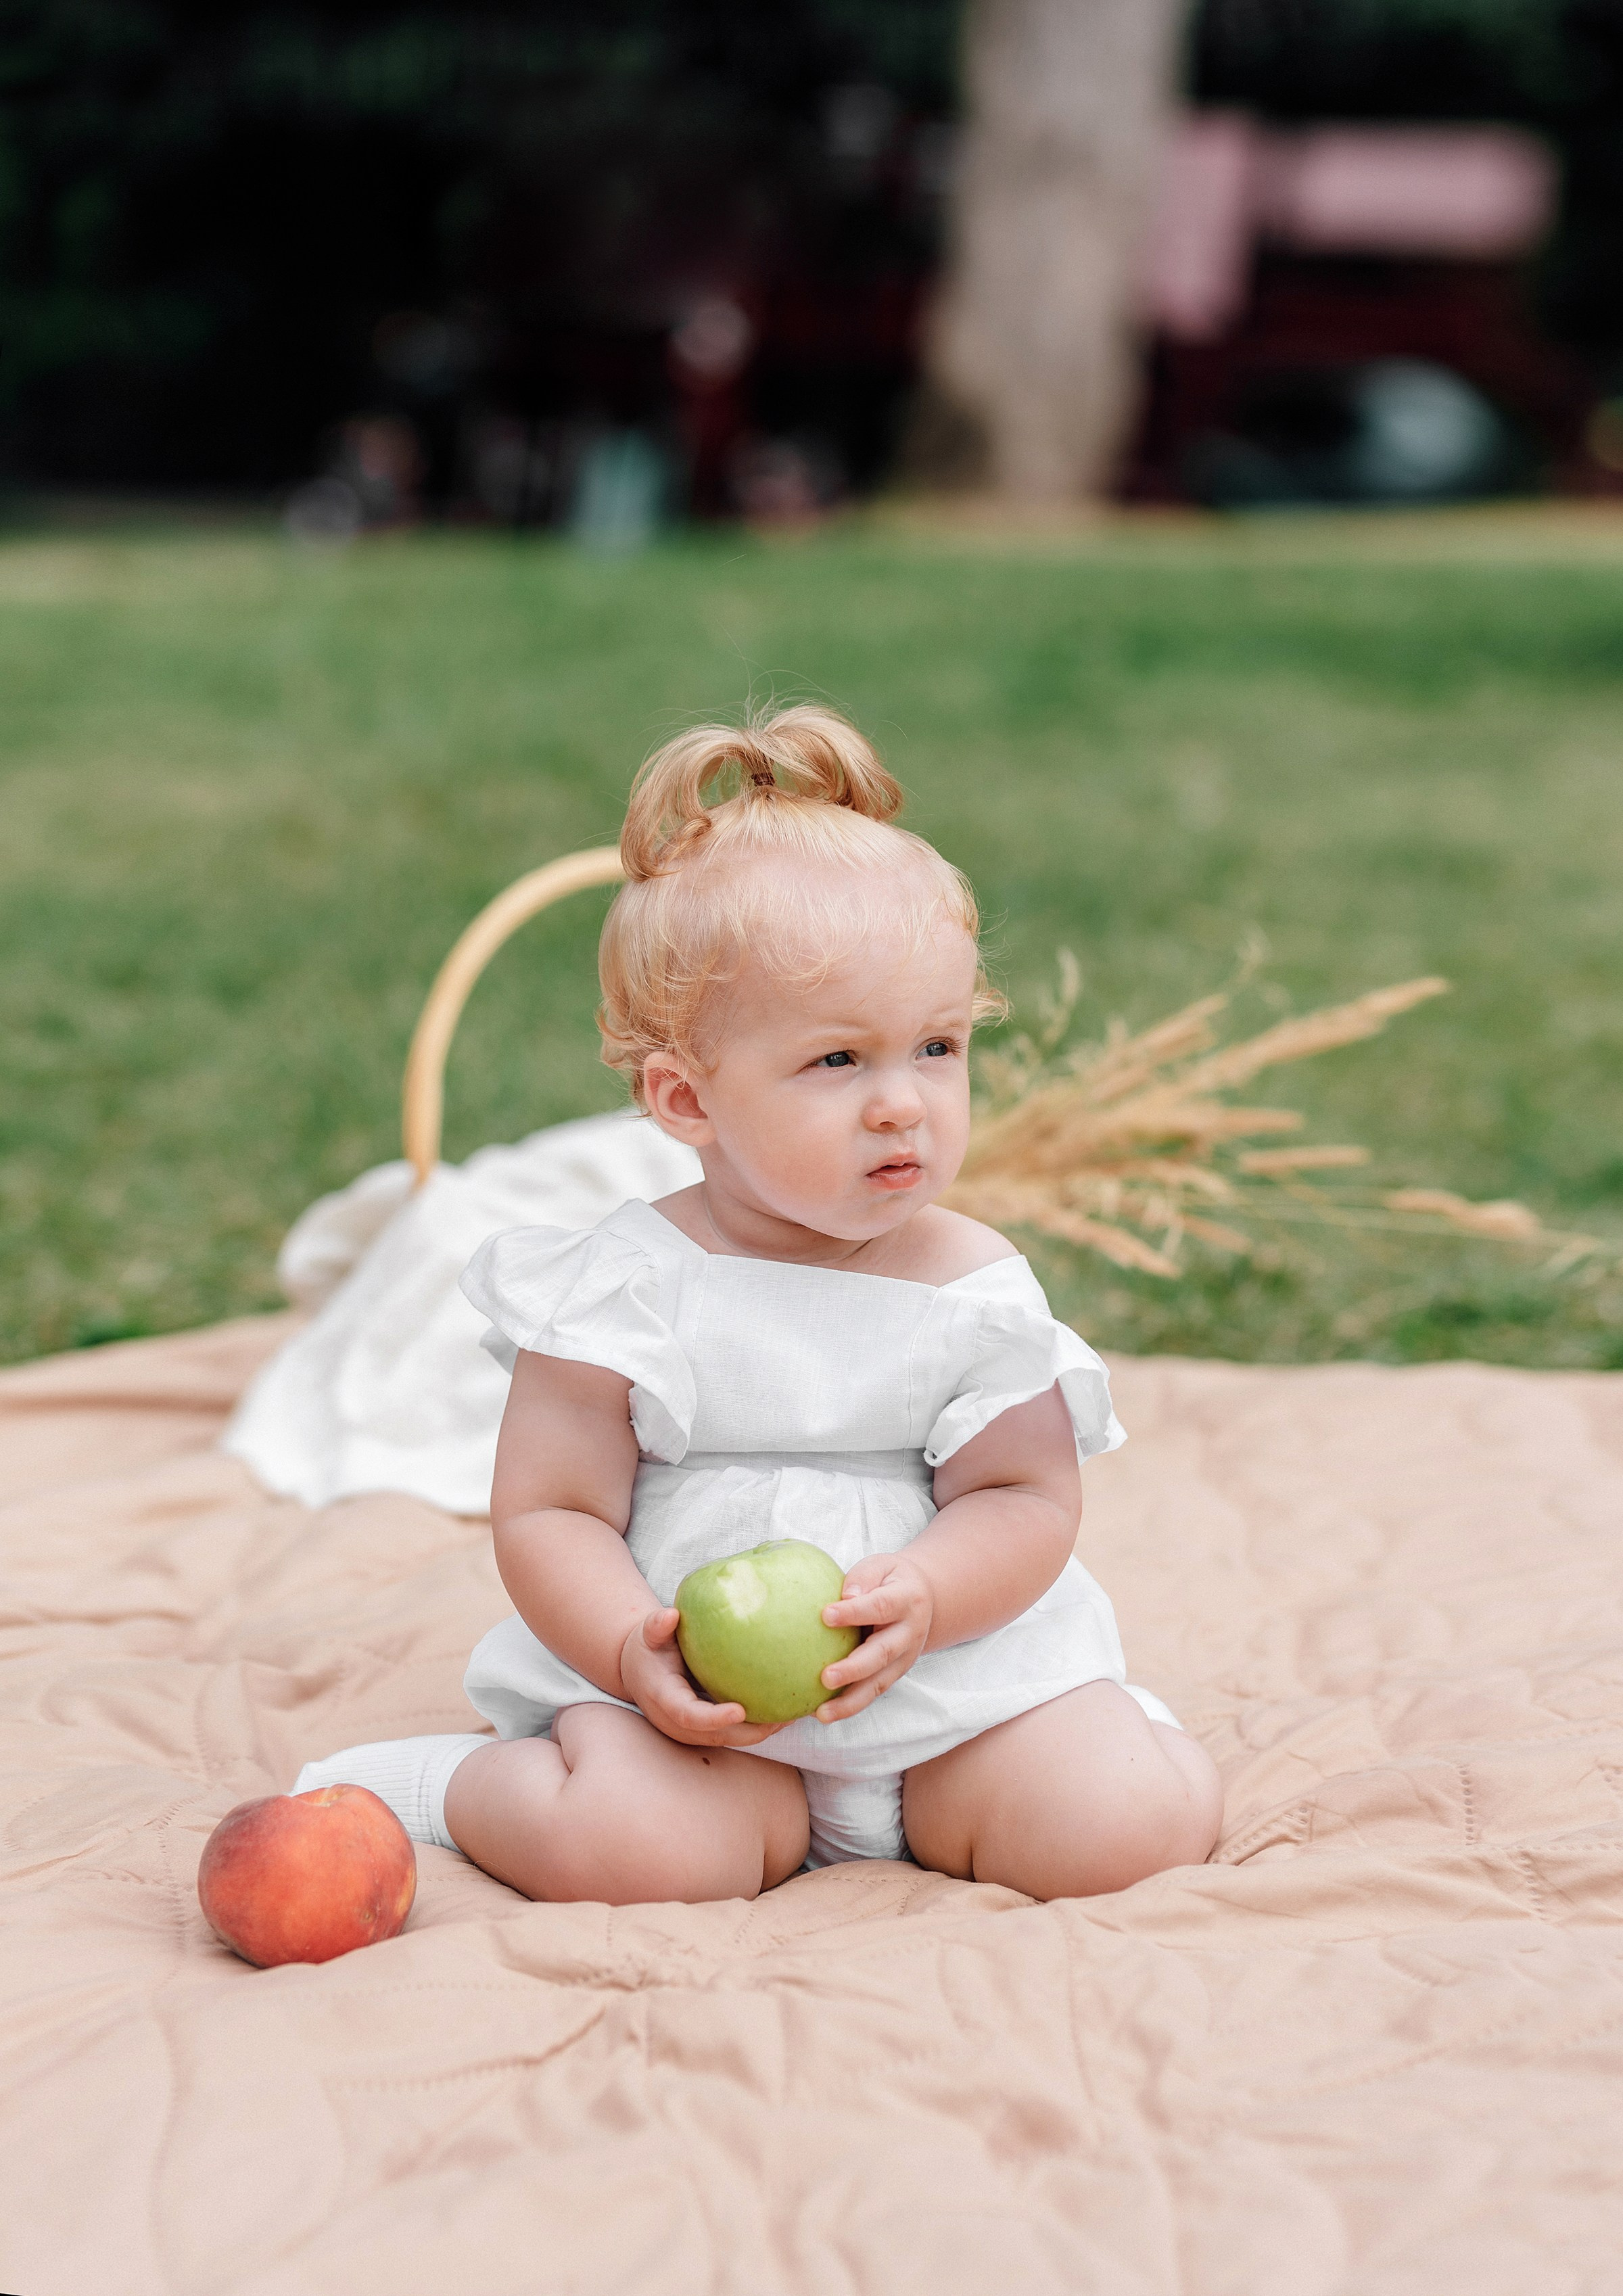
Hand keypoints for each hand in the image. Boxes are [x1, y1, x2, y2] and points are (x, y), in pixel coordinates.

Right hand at [618, 1610, 788, 1748]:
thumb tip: (672, 1614)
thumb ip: (657, 1625)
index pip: (690, 1716)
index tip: (741, 1710)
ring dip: (760, 1732)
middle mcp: (678, 1723)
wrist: (638, 1672)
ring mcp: (691, 1732)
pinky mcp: (704, 1731)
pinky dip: (756, 1726)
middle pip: (718, 1736)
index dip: (715, 1717)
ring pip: (729, 1739)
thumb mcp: (648, 1634)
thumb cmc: (647, 1648)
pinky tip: (784, 1711)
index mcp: (665, 1700)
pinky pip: (732, 1733)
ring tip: (793, 1716)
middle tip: (784, 1717)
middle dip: (751, 1732)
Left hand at [814, 1553, 934, 1723]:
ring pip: (878, 1684)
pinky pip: (871, 1693)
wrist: (923, 1599)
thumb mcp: (882, 1566)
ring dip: (850, 1701)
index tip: (825, 1615)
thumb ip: (864, 1576)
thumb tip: (844, 1595)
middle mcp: (909, 1634)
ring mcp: (904, 1659)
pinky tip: (822, 1713)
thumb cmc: (891, 1579)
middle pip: (882, 1654)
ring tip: (821, 1714)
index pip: (880, 1606)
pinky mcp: (893, 1675)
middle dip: (854, 1669)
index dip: (854, 1612)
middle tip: (826, 1677)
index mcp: (907, 1600)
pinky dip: (849, 1706)